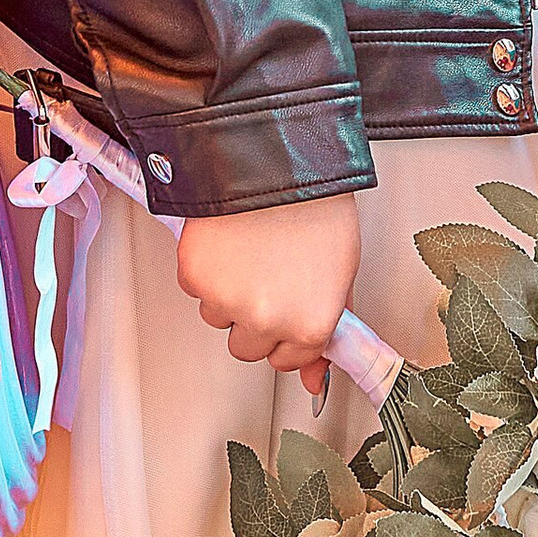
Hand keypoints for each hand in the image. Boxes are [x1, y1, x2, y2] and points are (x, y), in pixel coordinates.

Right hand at [176, 192, 363, 374]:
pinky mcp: (195, 277)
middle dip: (256, 318)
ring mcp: (227, 301)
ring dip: (229, 294)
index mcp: (309, 326)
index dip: (289, 330)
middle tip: (268, 277)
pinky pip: (196, 289)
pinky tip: (230, 242)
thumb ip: (330, 327)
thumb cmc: (316, 206)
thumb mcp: (341, 271)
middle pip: (248, 347)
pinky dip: (207, 269)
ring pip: (219, 318)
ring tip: (251, 252)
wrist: (278, 158)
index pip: (287, 361)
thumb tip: (317, 378)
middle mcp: (266, 322)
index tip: (289, 308)